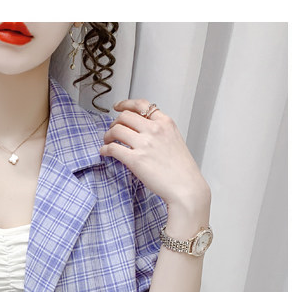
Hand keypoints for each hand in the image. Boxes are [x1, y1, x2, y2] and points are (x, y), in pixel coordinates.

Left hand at [99, 99, 209, 216]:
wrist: (186, 187)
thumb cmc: (182, 169)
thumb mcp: (175, 140)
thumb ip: (160, 132)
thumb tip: (143, 131)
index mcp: (165, 123)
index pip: (142, 105)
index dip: (125, 104)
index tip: (118, 107)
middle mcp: (154, 130)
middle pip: (125, 116)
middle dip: (114, 122)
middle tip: (112, 130)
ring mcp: (144, 144)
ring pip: (116, 130)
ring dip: (107, 135)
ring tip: (107, 142)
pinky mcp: (135, 159)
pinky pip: (113, 148)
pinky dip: (105, 149)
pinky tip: (104, 152)